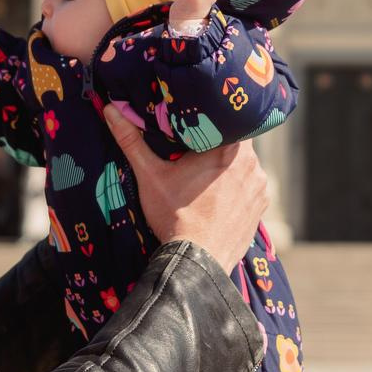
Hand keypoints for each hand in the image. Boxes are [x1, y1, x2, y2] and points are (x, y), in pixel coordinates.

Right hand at [104, 107, 267, 269]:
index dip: (215, 118)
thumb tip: (110, 110)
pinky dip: (239, 188)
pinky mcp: (260, 208)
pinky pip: (252, 188)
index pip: (231, 118)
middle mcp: (252, 164)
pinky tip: (220, 197)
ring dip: (232, 167)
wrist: (197, 262)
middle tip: (197, 150)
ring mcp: (260, 188)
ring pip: (246, 165)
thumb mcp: (150, 175)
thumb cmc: (175, 216)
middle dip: (220, 144)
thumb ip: (131, 140)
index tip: (200, 124)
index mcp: (229, 148)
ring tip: (208, 177)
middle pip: (238, 141)